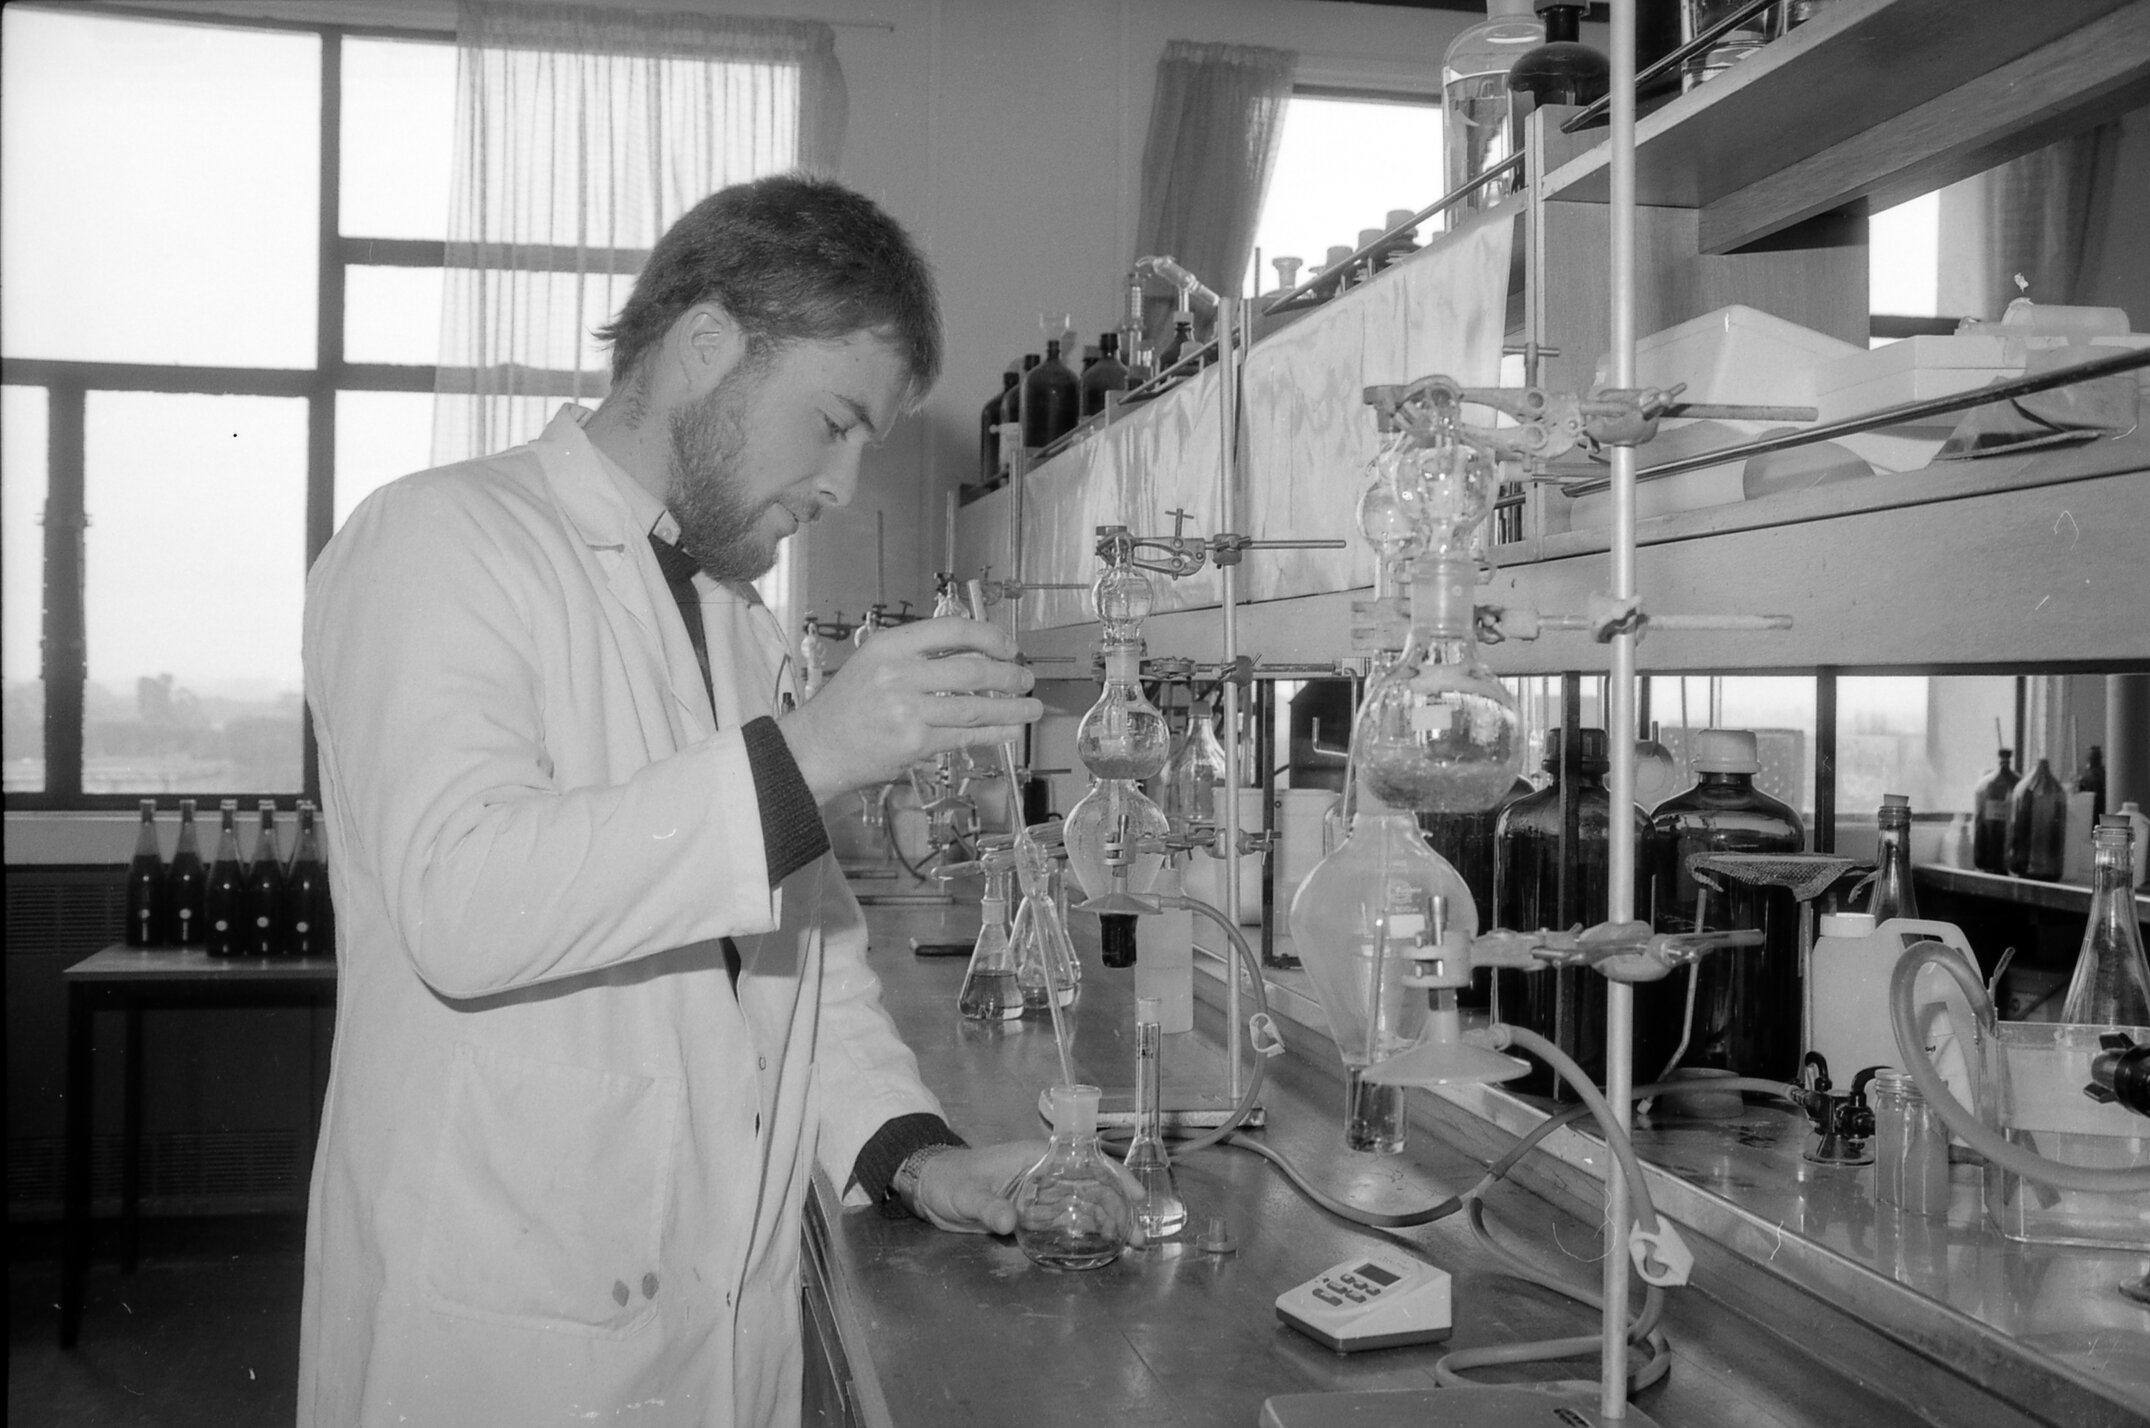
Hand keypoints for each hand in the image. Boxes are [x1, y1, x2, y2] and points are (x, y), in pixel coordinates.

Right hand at [777, 617, 1041, 802]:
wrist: (815, 748)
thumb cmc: (846, 705)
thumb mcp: (873, 662)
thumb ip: (918, 655)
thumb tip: (976, 655)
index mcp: (890, 645)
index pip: (953, 630)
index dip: (990, 636)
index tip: (1009, 646)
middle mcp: (900, 674)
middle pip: (972, 671)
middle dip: (1009, 676)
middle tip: (1027, 679)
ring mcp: (907, 710)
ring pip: (974, 708)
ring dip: (1011, 708)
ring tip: (1032, 708)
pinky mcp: (914, 744)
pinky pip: (964, 737)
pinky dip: (993, 734)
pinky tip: (1010, 731)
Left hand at [906, 1140, 1147, 1249]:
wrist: (931, 1189)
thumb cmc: (950, 1180)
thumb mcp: (967, 1194)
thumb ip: (987, 1207)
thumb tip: (1011, 1222)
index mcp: (1037, 1158)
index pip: (1085, 1162)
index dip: (1115, 1176)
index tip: (1137, 1197)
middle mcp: (1045, 1175)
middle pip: (1091, 1188)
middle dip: (1119, 1209)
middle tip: (1138, 1238)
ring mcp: (1040, 1195)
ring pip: (1083, 1206)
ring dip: (1107, 1223)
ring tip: (1128, 1246)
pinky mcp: (1032, 1214)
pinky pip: (1066, 1221)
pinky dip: (1086, 1232)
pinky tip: (1101, 1248)